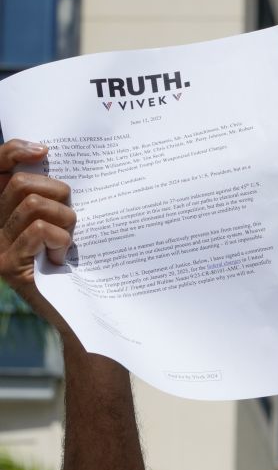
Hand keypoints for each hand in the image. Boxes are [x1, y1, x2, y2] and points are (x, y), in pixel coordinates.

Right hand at [0, 138, 75, 331]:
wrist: (79, 319)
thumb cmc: (77, 270)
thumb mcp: (66, 226)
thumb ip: (55, 199)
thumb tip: (51, 158)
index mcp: (3, 213)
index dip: (14, 151)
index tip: (44, 151)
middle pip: (20, 184)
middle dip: (58, 194)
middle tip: (72, 219)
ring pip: (32, 204)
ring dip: (64, 220)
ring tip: (69, 242)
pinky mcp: (8, 267)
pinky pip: (38, 231)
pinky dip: (60, 240)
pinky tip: (62, 259)